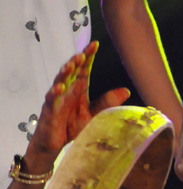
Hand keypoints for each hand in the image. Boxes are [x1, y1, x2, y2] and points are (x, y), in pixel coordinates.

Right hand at [26, 41, 129, 163]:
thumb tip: (126, 90)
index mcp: (79, 89)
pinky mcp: (49, 111)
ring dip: (65, 72)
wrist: (58, 144)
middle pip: (71, 72)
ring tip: (71, 64)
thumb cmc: (74, 126)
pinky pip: (51, 100)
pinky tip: (59, 87)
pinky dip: (54, 93)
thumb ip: (108, 102)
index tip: (95, 44)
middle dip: (76, 61)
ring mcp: (57, 99)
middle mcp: (67, 90)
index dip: (89, 56)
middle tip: (83, 53)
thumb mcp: (95, 114)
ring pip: (60, 81)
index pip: (84, 69)